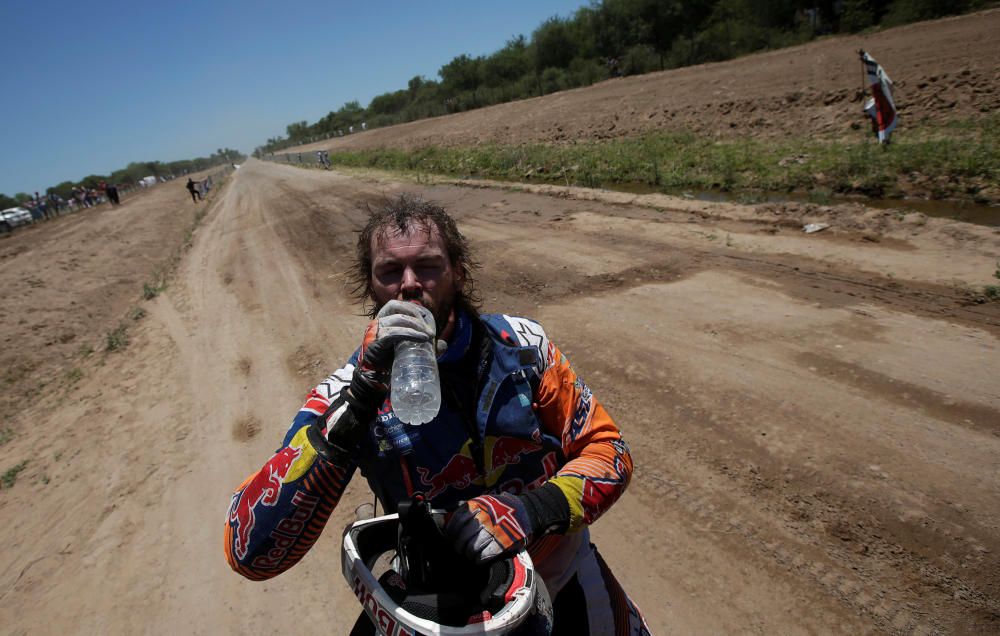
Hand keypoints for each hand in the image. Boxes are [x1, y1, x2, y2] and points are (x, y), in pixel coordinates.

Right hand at [346, 300, 434, 416]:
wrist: (375, 377)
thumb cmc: (391, 359)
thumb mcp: (409, 349)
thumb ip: (425, 345)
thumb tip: (443, 344)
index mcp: (384, 320)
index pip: (397, 305)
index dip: (413, 308)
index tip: (427, 318)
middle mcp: (378, 322)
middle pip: (396, 307)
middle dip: (416, 315)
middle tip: (430, 330)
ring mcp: (375, 331)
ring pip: (397, 319)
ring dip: (416, 325)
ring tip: (429, 336)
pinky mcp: (376, 342)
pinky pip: (394, 333)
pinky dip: (410, 334)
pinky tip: (422, 339)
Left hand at [445, 493, 533, 564]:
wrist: (526, 510)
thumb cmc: (501, 508)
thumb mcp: (484, 501)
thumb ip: (469, 509)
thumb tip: (450, 521)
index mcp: (477, 505)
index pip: (457, 521)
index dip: (452, 533)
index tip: (450, 538)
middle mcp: (484, 517)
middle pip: (463, 536)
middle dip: (459, 546)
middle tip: (459, 550)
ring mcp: (493, 529)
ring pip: (473, 547)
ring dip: (469, 554)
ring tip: (469, 555)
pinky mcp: (503, 541)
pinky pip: (486, 554)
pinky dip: (480, 558)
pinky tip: (479, 559)